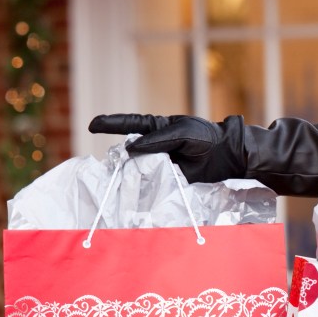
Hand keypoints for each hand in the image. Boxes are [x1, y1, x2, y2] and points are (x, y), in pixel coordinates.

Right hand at [88, 113, 247, 182]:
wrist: (226, 155)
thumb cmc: (205, 137)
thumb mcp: (182, 132)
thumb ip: (158, 139)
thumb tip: (131, 149)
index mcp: (156, 128)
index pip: (129, 124)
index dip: (110, 124)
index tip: (91, 125)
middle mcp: (154, 145)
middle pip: (129, 151)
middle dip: (118, 157)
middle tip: (110, 163)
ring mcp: (159, 163)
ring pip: (136, 168)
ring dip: (128, 174)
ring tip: (119, 179)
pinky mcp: (166, 178)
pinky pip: (150, 183)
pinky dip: (142, 187)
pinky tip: (134, 192)